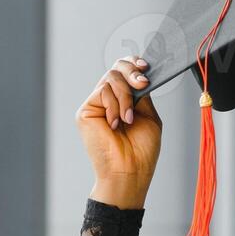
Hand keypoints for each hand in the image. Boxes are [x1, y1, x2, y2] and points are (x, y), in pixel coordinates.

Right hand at [76, 54, 162, 208]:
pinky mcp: (86, 111)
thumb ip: (141, 94)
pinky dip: (115, 105)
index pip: (125, 72)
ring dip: (126, 96)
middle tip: (142, 83)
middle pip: (116, 68)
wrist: (130, 171)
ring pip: (111, 78)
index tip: (146, 67)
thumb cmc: (141, 151)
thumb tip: (139, 73)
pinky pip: (102, 91)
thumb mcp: (148, 116)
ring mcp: (96, 105)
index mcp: (124, 101)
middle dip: (132, 72)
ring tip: (129, 119)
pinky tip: (116, 123)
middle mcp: (108, 101)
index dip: (134, 64)